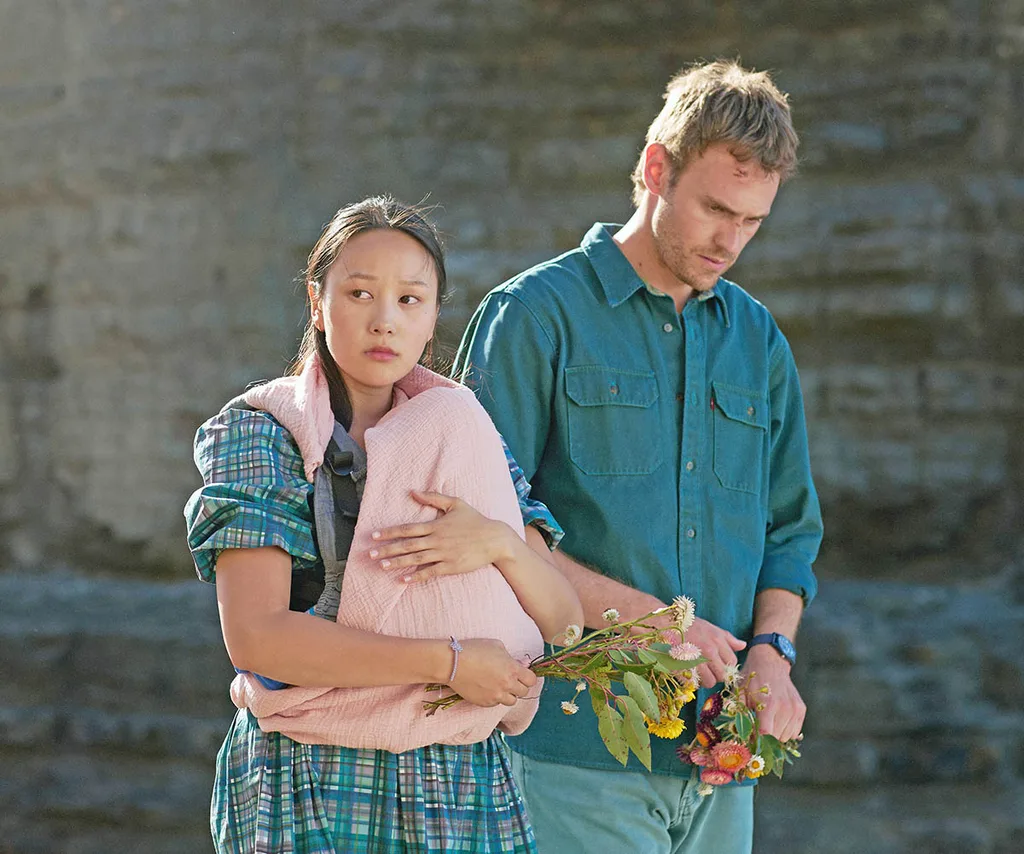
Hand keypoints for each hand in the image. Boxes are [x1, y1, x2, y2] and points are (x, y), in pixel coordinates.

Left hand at [370, 491, 513, 582]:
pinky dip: (416, 576)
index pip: (407, 529)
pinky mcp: (450, 566)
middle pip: (407, 545)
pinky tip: (404, 580)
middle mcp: (436, 540)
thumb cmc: (475, 520)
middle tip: (370, 554)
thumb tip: (412, 491)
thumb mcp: (456, 504)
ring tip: (382, 566)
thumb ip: (433, 498)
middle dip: (387, 550)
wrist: (495, 539)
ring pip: (416, 559)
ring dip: (397, 563)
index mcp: (436, 525)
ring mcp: (443, 554)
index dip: (390, 532)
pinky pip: (430, 572)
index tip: (375, 536)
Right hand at [449, 638, 537, 707]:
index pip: (531, 680)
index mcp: (512, 669)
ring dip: (508, 694)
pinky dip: (495, 698)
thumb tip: (519, 665)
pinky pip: (496, 704)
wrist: (453, 663)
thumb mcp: (497, 646)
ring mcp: (496, 696)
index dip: (528, 677)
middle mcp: (507, 685)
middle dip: (519, 686)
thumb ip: (511, 657)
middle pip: (523, 692)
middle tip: (511, 680)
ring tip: (500, 686)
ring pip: (511, 701)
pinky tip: (487, 688)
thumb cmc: (474, 650)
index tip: (523, 674)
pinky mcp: (485, 703)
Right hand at [669, 616, 745, 688]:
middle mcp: (709, 651)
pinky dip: (694, 682)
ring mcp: (696, 660)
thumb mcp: (711, 628)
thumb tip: (743, 645)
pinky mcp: (684, 667)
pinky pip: (695, 683)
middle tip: (709, 670)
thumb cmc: (689, 625)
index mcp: (717, 641)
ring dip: (706, 680)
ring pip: (710, 682)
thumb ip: (728, 638)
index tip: (719, 664)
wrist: (666, 624)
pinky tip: (691, 673)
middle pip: (723, 675)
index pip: (732, 662)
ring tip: (699, 673)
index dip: (727, 665)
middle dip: (718, 675)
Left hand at [741, 645, 804, 741]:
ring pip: (785, 737)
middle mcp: (785, 708)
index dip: (757, 741)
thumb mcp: (740, 692)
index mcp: (768, 704)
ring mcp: (795, 709)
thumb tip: (737, 733)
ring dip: (775, 735)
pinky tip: (776, 720)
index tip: (750, 742)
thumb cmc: (751, 678)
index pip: (766, 734)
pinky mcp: (801, 709)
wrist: (769, 661)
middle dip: (765, 739)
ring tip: (766, 722)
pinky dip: (785, 731)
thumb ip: (739, 713)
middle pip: (776, 738)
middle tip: (756, 731)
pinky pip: (794, 732)